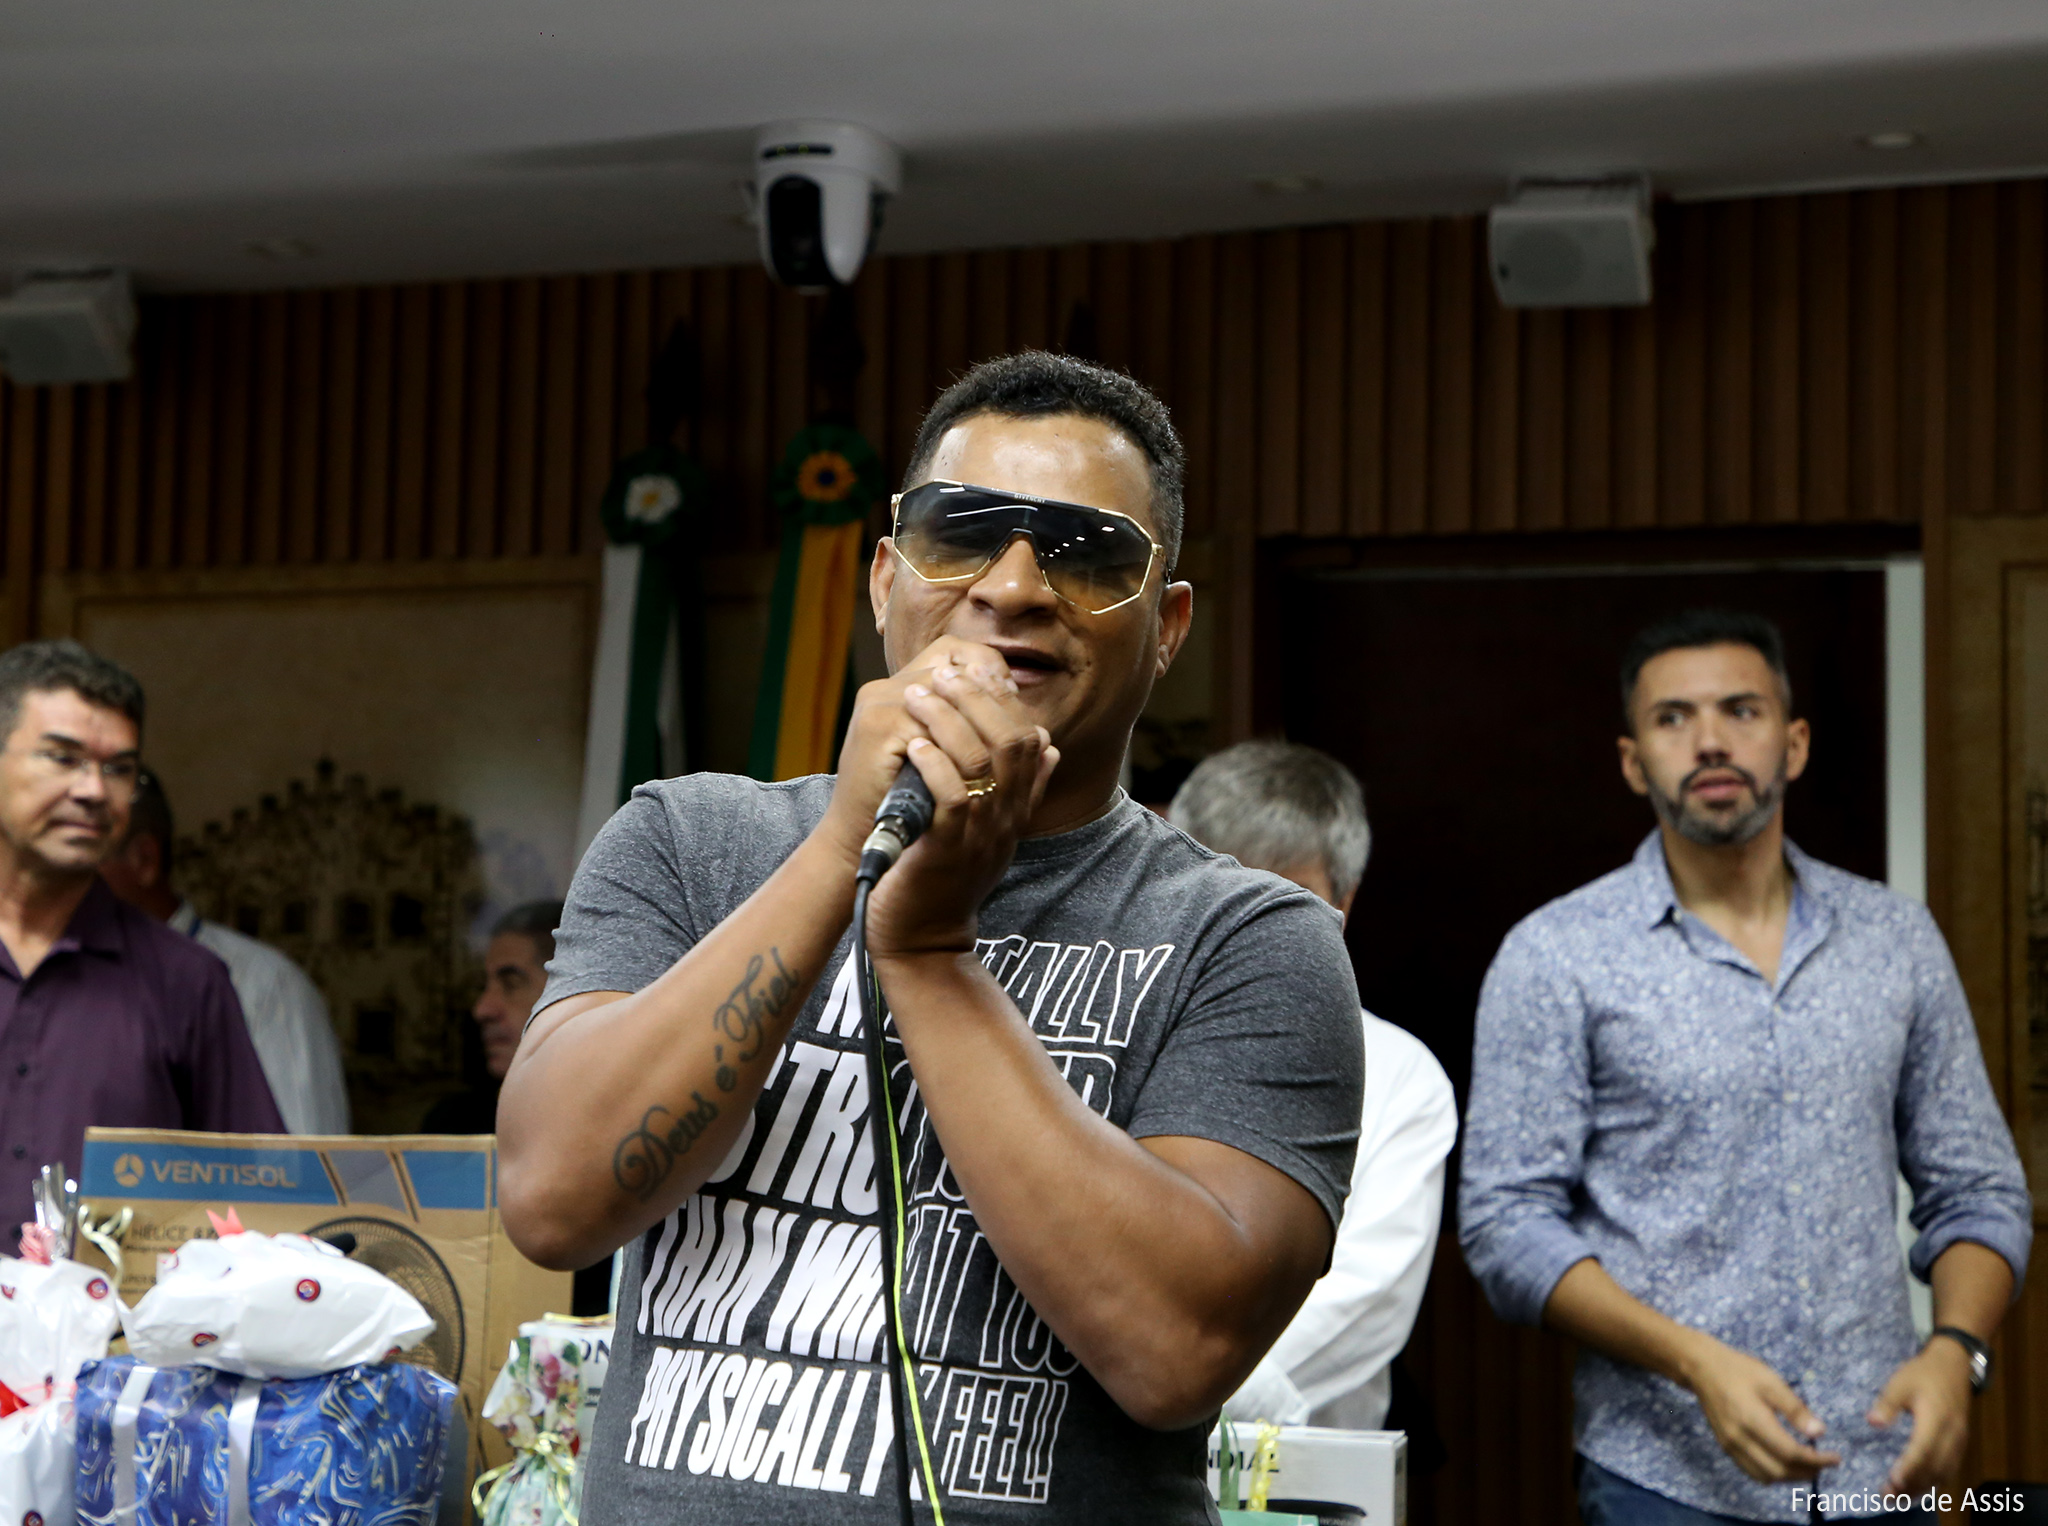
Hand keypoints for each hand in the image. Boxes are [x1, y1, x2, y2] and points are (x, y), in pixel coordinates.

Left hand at [828, 638, 1057, 956]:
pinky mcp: (947, 851)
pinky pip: (952, 798)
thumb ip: (1023, 791)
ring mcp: (981, 835)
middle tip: (940, 674)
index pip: (1028, 739)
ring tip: (917, 696)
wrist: (922, 940)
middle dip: (975, 699)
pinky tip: (914, 744)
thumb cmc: (947, 879)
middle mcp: (1006, 819)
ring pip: (980, 762)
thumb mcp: (994, 831)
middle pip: (1010, 741)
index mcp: (1017, 808)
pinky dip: (934, 764)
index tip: (970, 674)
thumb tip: (1048, 748)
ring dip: (947, 720)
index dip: (1002, 700)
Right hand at [1680, 1332, 1840, 1482]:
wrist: (1702, 1368)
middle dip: (1807, 1472)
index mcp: (1753, 1421)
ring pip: (1766, 1476)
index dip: (1816, 1460)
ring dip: (1790, 1477)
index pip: (1791, 1453)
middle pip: (1780, 1471)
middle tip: (1824, 1463)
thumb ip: (1795, 1408)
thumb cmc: (1739, 1370)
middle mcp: (1740, 1439)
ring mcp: (1730, 1446)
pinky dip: (1773, 1474)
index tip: (1835, 1458)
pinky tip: (1783, 1464)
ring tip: (1807, 1466)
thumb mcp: (1770, 1381)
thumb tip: (1819, 1432)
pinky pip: (1752, 1471)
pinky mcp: (1726, 1447)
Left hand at [1869, 1339, 1972, 1490]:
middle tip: (1888, 1496)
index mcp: (1936, 1419)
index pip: (1924, 1448)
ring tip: (1898, 1498)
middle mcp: (1952, 1435)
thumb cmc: (1923, 1373)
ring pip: (1943, 1472)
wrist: (1954, 1366)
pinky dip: (1934, 1481)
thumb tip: (1873, 1423)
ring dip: (1922, 1487)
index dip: (1910, 1466)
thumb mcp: (1900, 1382)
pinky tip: (1917, 1488)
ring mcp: (1959, 1441)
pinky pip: (1949, 1469)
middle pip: (1935, 1467)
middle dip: (1912, 1484)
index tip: (1894, 1480)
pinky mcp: (1959, 1444)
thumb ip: (1887, 1403)